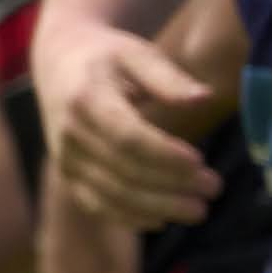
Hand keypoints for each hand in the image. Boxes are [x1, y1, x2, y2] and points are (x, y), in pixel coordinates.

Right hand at [38, 18, 224, 232]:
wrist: (57, 64)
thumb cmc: (106, 56)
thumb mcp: (136, 52)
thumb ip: (168, 76)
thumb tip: (203, 98)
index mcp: (86, 99)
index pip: (127, 136)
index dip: (164, 154)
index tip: (201, 161)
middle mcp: (70, 134)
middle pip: (123, 171)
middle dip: (172, 185)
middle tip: (214, 188)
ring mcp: (66, 160)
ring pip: (112, 194)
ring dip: (158, 207)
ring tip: (199, 211)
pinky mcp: (68, 176)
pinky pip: (97, 205)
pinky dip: (130, 217)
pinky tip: (163, 220)